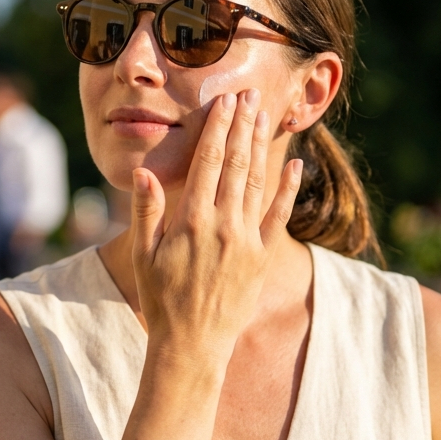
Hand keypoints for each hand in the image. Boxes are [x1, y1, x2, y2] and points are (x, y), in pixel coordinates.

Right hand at [129, 89, 302, 362]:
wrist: (191, 345)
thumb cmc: (161, 300)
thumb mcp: (143, 256)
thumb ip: (146, 212)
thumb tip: (144, 172)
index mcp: (191, 221)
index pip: (207, 163)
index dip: (217, 129)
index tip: (224, 102)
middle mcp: (223, 225)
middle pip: (236, 164)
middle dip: (242, 126)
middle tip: (249, 95)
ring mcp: (246, 241)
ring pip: (257, 182)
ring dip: (261, 146)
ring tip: (264, 116)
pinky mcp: (262, 257)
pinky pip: (279, 217)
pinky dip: (288, 189)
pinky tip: (296, 165)